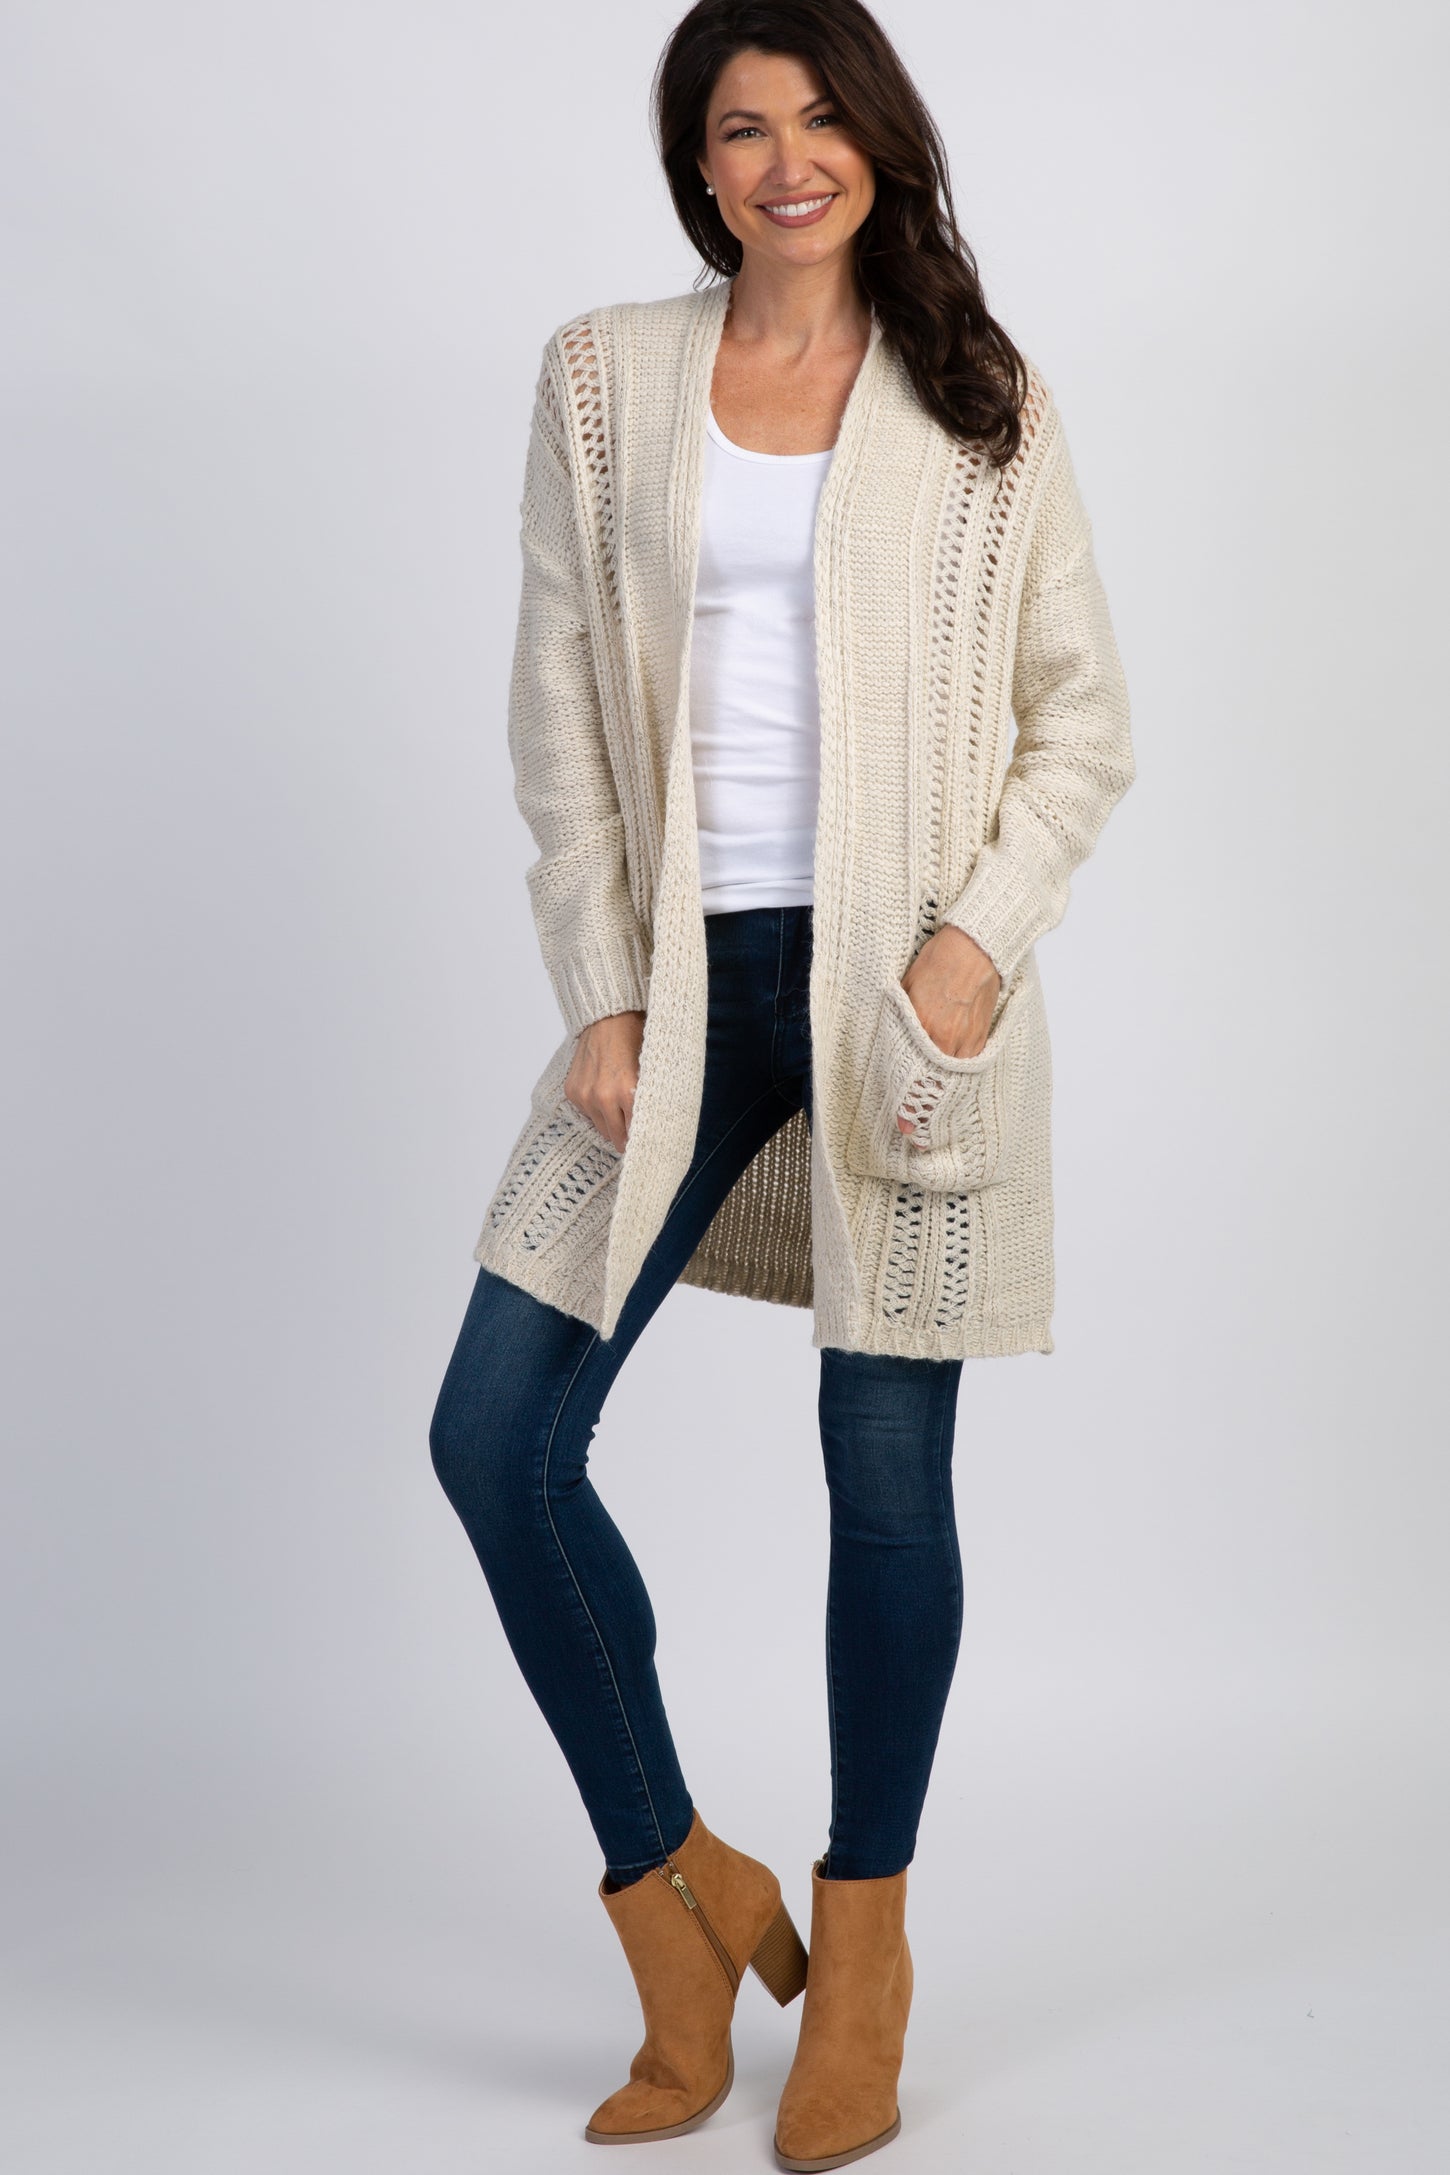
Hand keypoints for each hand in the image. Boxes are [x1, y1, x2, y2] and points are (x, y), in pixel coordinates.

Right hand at [564, 1009, 644, 1154]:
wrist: (609, 1017)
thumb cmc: (636, 1040)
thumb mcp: (651, 1072)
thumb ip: (649, 1102)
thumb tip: (653, 1128)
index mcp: (627, 1094)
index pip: (635, 1135)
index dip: (642, 1140)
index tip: (647, 1144)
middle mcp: (603, 1098)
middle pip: (616, 1138)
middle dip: (626, 1135)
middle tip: (634, 1128)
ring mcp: (584, 1095)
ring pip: (600, 1129)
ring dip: (610, 1122)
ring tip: (619, 1105)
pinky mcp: (572, 1091)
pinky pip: (586, 1114)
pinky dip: (595, 1108)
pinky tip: (603, 1091)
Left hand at [896, 927, 1000, 1134]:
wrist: (974, 947)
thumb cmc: (936, 962)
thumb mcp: (904, 990)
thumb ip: (900, 1024)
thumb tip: (895, 1051)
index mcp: (925, 1028)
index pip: (913, 1078)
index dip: (908, 1105)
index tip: (903, 1125)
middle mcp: (948, 1040)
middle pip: (935, 1088)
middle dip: (925, 1113)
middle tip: (916, 1135)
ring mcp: (970, 1041)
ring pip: (955, 1083)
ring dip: (943, 1102)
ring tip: (932, 1121)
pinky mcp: (983, 1038)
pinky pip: (970, 1069)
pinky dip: (959, 1084)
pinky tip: (952, 1095)